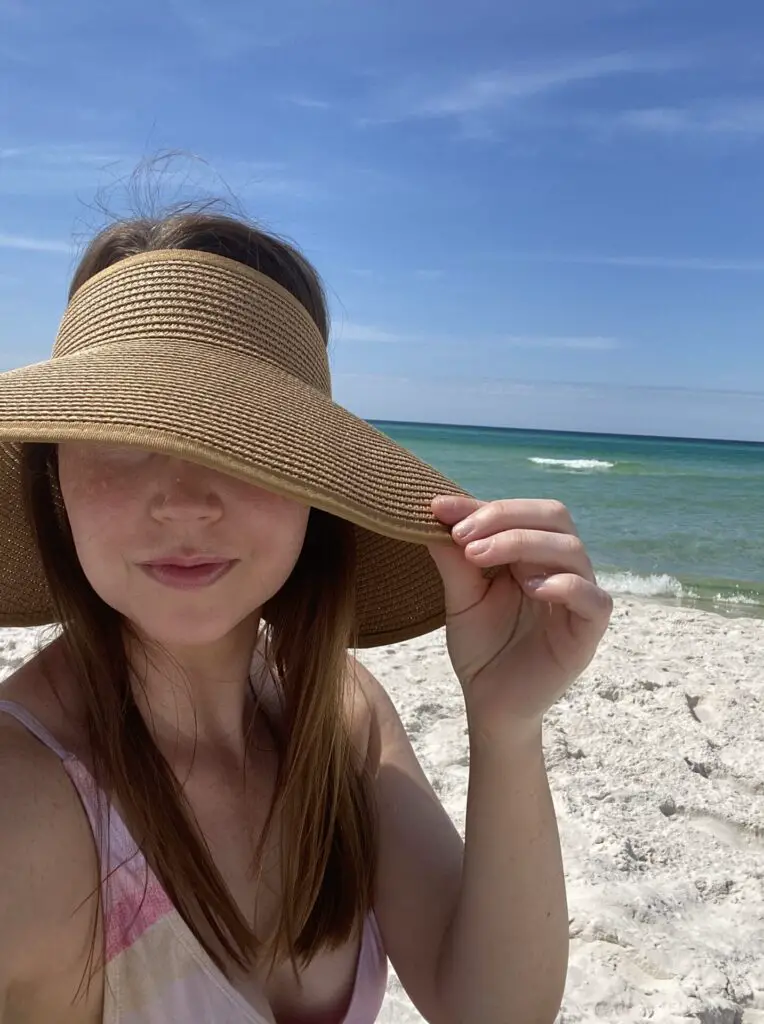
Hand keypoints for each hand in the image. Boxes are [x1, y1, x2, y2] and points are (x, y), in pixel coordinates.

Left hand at [427, 494, 611, 741]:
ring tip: (479, 557)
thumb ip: (454, 557)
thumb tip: (434, 511)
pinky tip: (530, 588)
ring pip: (571, 549)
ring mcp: (579, 596)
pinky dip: (565, 585)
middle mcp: (561, 566)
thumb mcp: (461, 596)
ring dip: (523, 544)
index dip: (481, 505)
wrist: (490, 702)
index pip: (519, 511)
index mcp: (533, 552)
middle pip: (554, 516)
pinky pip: (593, 598)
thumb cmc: (481, 646)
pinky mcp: (589, 630)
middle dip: (504, 518)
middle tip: (462, 537)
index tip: (437, 508)